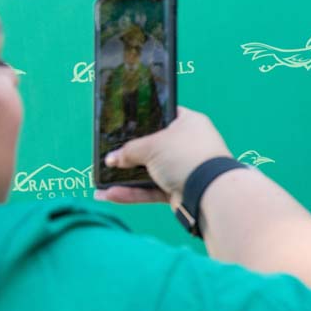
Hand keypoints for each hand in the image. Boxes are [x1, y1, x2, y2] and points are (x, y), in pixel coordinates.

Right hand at [95, 107, 231, 204]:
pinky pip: (151, 190)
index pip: (164, 115)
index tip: (123, 123)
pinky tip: (110, 195)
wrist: (209, 192)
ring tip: (101, 181)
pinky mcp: (179, 190)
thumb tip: (112, 158)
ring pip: (149, 172)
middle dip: (130, 153)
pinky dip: (132, 193)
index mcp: (189, 123)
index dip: (144, 118)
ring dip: (125, 178)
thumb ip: (129, 150)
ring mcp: (184, 168)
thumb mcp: (152, 145)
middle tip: (108, 155)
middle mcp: (188, 144)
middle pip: (154, 147)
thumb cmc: (186, 156)